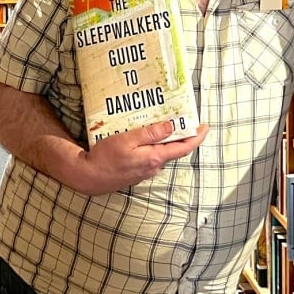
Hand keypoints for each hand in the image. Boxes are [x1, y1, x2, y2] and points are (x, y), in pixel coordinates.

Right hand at [72, 121, 208, 194]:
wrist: (88, 176)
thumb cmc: (105, 157)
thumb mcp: (127, 139)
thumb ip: (150, 133)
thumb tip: (171, 126)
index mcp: (154, 158)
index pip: (183, 148)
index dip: (196, 137)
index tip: (205, 126)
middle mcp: (154, 167)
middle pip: (174, 149)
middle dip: (181, 134)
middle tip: (183, 117)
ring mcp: (146, 171)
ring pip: (162, 152)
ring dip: (166, 139)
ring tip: (163, 120)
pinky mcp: (138, 171)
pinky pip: (151, 155)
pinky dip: (154, 144)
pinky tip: (146, 135)